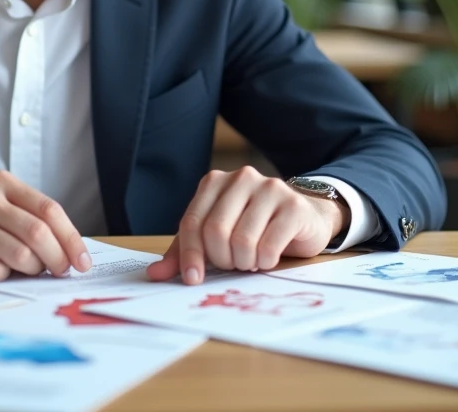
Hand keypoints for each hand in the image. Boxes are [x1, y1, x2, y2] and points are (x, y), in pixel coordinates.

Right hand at [0, 171, 91, 280]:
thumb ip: (22, 217)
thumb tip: (65, 249)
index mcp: (1, 183)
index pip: (49, 209)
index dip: (71, 238)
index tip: (82, 261)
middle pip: (38, 233)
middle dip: (58, 259)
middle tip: (61, 273)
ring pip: (19, 254)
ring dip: (31, 270)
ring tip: (27, 272)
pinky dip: (1, 276)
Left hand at [147, 167, 348, 284]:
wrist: (303, 219)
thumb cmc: (253, 228)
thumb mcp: (215, 237)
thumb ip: (185, 252)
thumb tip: (154, 274)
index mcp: (215, 182)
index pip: (192, 222)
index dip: (190, 255)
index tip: (193, 279)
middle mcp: (241, 178)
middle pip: (215, 231)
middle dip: (222, 259)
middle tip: (233, 263)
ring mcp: (270, 188)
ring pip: (242, 240)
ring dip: (244, 262)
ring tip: (251, 259)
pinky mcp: (293, 206)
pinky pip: (268, 246)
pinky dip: (265, 261)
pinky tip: (268, 258)